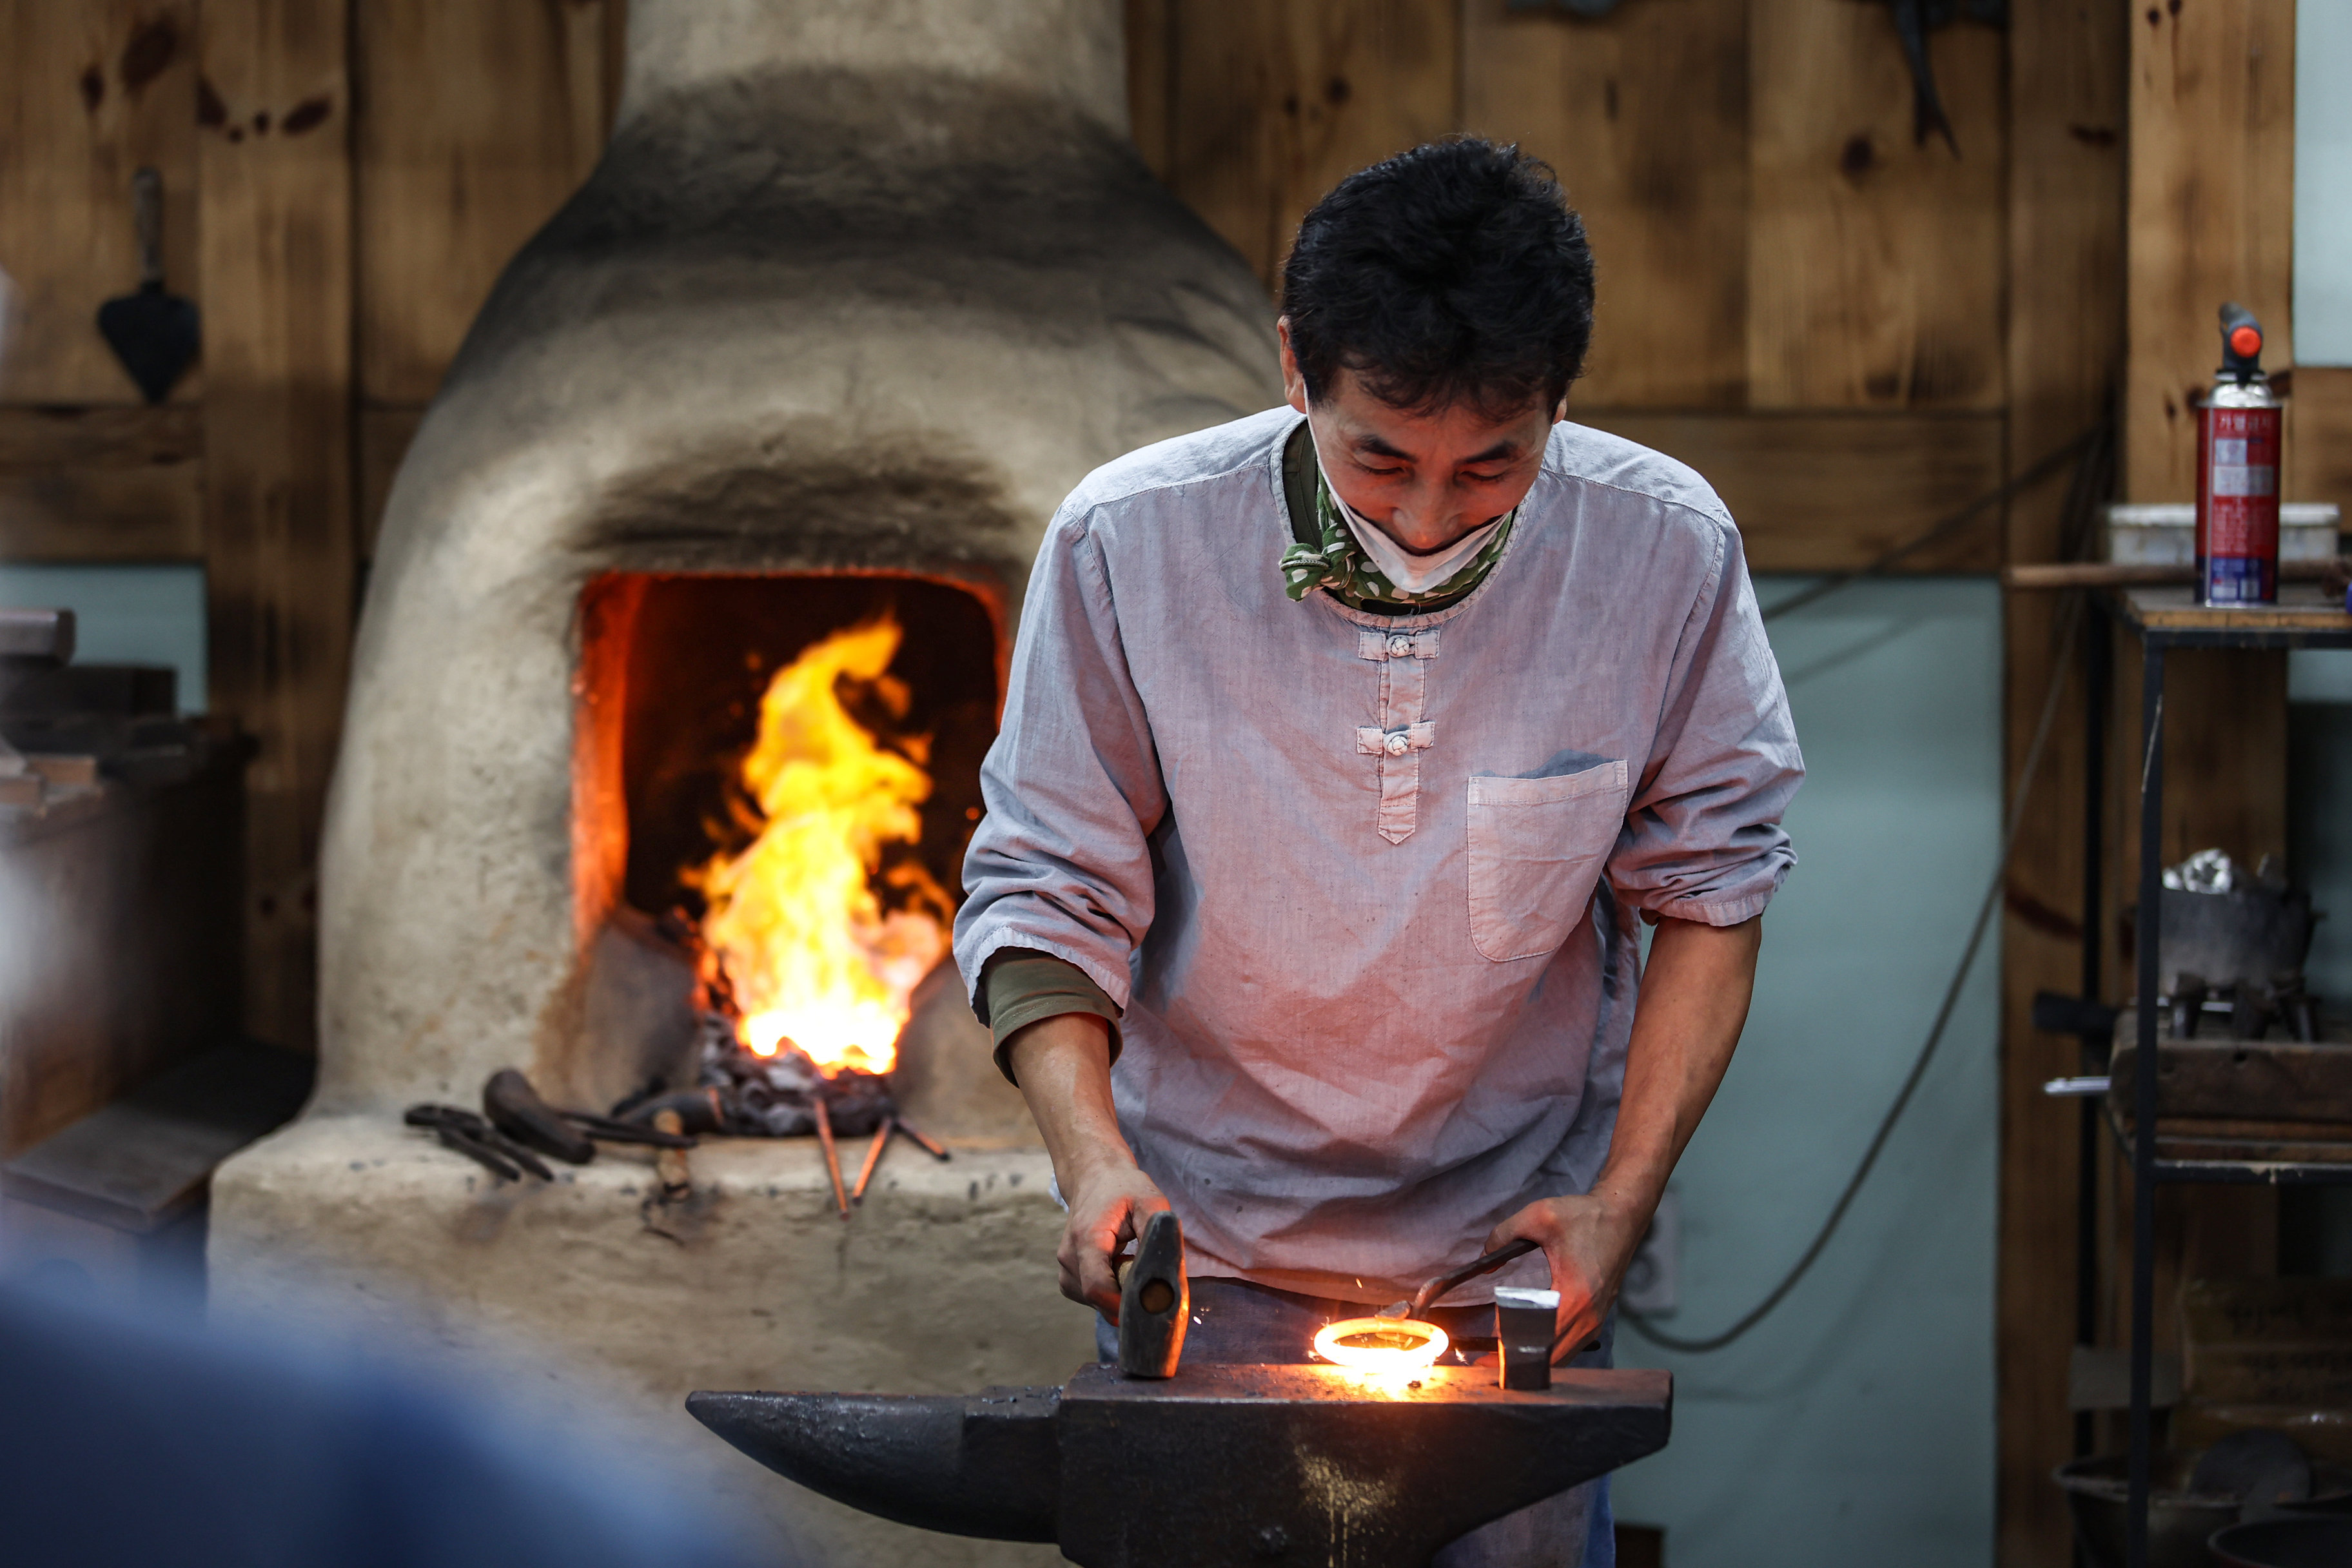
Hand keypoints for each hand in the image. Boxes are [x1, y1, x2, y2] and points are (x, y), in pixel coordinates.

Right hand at [1058, 1159, 1170, 1318]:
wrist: (1095, 1176)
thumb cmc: (1125, 1188)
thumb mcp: (1151, 1202)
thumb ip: (1161, 1236)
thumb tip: (1169, 1276)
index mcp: (1087, 1238)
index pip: (1097, 1289)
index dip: (1123, 1306)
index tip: (1149, 1305)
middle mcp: (1069, 1256)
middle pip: (1098, 1299)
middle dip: (1127, 1299)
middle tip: (1149, 1280)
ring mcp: (1065, 1266)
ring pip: (1095, 1302)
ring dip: (1118, 1293)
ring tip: (1130, 1263)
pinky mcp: (1068, 1274)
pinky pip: (1090, 1297)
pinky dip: (1108, 1291)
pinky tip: (1118, 1268)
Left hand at [1487, 1190, 1651, 1359]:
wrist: (1621, 1216)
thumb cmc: (1585, 1217)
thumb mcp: (1538, 1216)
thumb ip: (1503, 1234)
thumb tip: (1484, 1257)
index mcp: (1575, 1294)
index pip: (1540, 1340)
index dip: (1513, 1352)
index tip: (1488, 1358)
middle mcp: (1589, 1314)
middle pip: (1552, 1358)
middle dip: (1519, 1363)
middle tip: (1488, 1364)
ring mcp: (1596, 1319)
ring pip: (1564, 1357)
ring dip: (1536, 1360)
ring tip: (1505, 1358)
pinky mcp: (1598, 1317)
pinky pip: (1573, 1346)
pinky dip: (1551, 1352)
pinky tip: (1531, 1346)